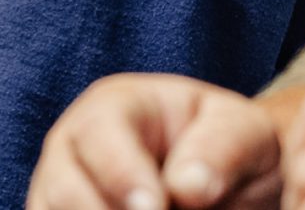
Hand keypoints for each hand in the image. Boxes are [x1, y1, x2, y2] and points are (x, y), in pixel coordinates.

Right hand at [28, 74, 281, 209]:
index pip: (100, 133)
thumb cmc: (232, 147)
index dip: (122, 174)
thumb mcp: (244, 132)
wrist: (228, 179)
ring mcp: (60, 191)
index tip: (156, 208)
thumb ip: (222, 148)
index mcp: (117, 105)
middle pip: (63, 187)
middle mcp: (75, 147)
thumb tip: (187, 188)